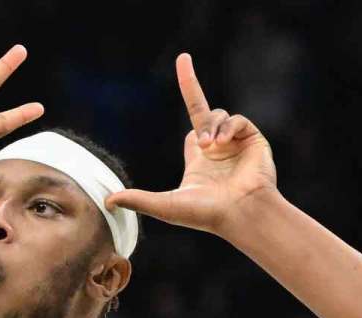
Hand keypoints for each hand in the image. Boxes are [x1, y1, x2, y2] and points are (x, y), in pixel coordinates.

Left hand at [105, 53, 277, 234]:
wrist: (240, 215)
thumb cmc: (206, 215)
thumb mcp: (166, 206)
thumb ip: (138, 199)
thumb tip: (107, 200)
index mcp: (200, 159)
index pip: (193, 120)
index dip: (189, 88)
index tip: (183, 58)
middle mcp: (218, 147)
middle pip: (203, 108)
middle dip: (190, 85)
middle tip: (197, 138)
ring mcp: (237, 144)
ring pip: (218, 114)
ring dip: (210, 127)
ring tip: (210, 147)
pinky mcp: (254, 141)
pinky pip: (238, 120)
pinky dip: (228, 128)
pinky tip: (222, 143)